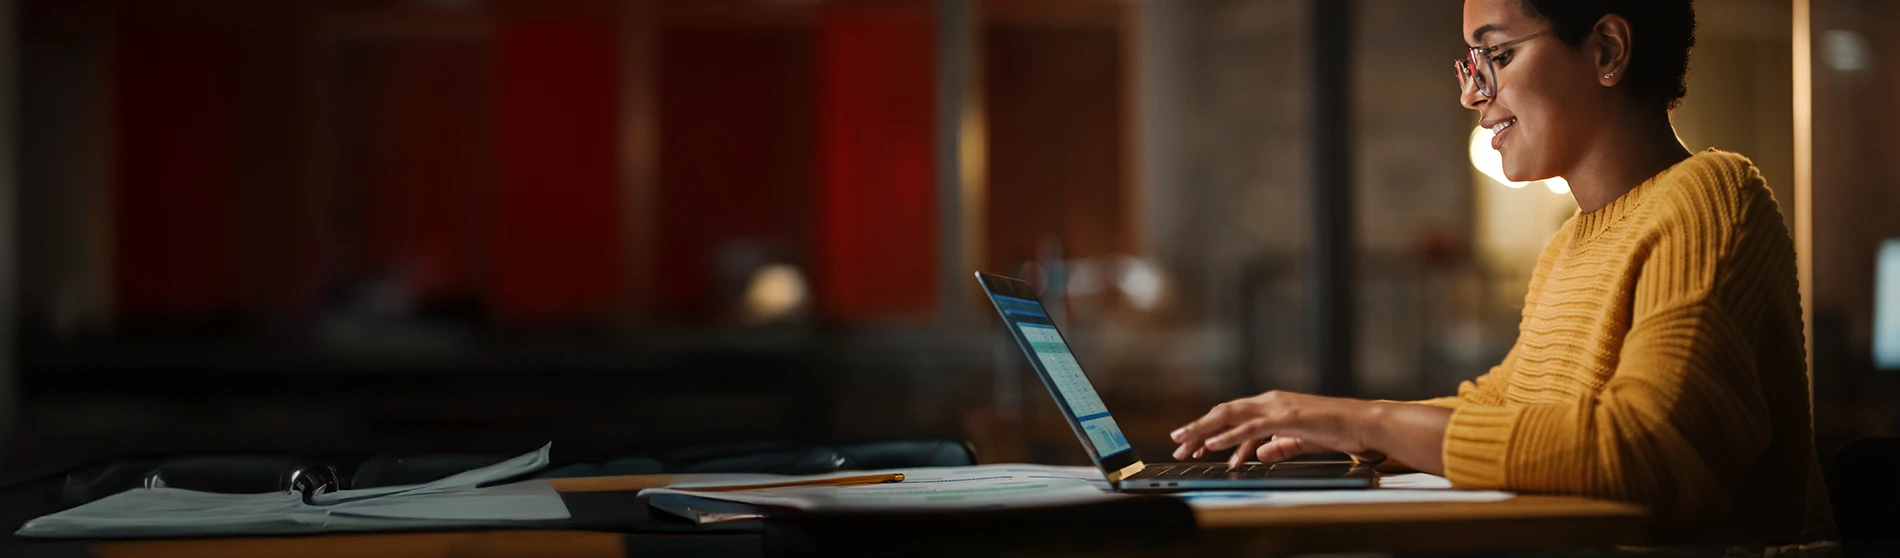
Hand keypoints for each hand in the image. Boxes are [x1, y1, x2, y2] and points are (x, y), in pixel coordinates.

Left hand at [1169, 391, 1378, 469]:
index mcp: (1272, 405)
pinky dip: (1229, 436)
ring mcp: (1277, 407)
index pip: (1233, 416)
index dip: (1209, 429)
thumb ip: (1279, 445)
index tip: (1192, 444)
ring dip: (1204, 431)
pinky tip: (1213, 444)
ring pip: (1230, 416)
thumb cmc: (1336, 430)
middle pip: (1224, 413)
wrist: (1362, 423)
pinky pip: (1251, 428)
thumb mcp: (1300, 440)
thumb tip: (1259, 454)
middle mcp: (1270, 401)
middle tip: (1177, 443)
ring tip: (1185, 444)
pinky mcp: (1286, 418)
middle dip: (1197, 428)